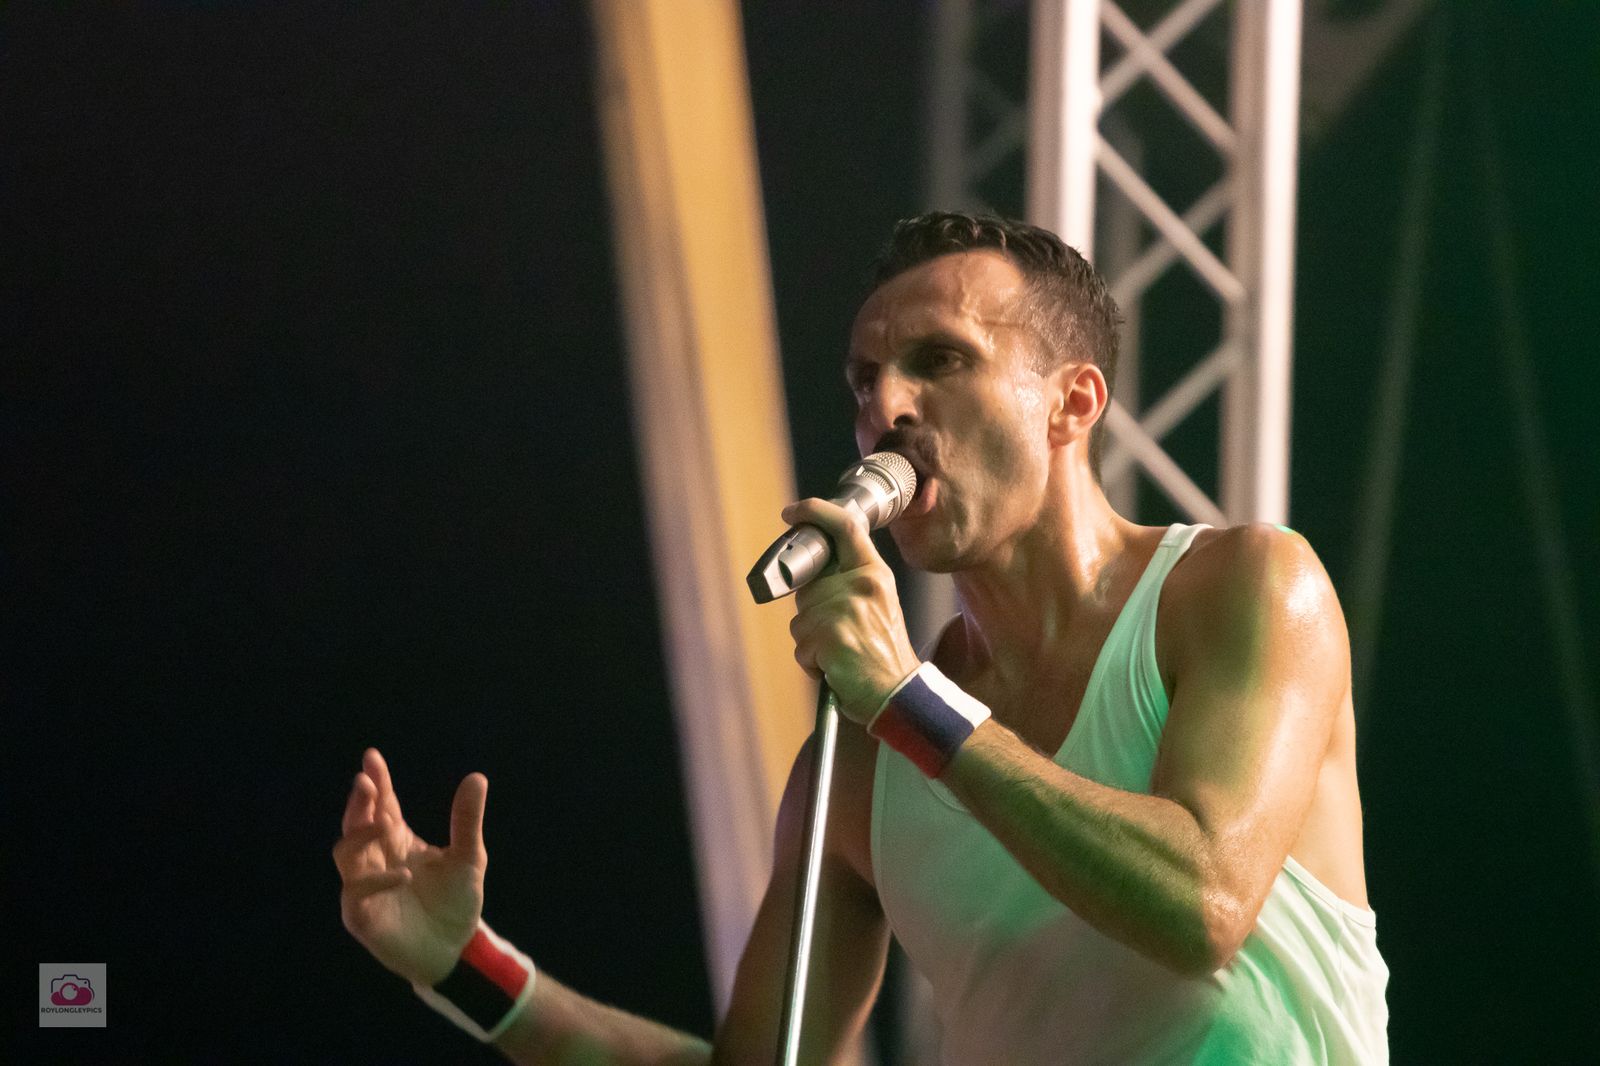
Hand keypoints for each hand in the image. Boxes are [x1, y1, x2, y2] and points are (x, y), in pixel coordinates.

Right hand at [333, 748, 486, 985]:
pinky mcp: (362, 915)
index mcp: (398, 839)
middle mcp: (377, 858)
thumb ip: (467, 820)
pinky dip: (375, 881)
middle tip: (365, 782)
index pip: (382, 804)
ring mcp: (365, 886)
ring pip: (345, 853)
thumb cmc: (456, 901)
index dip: (376, 781)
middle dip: (358, 802)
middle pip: (356, 823)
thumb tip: (477, 777)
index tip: (372, 757)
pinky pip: (356, 893)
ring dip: (360, 835)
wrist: (457, 949)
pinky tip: (402, 874)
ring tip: (384, 822)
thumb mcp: (468, 857)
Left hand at [784, 497, 921, 723]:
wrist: (900, 694)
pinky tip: (835, 668)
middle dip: (812, 615)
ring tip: (841, 654)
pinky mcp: (831, 637)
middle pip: (809, 587)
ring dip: (812, 643)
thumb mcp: (878, 605)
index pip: (845, 527)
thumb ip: (849, 584)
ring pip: (800, 620)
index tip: (793, 512)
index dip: (815, 512)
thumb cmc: (884, 654)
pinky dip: (812, 663)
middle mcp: (861, 585)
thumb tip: (810, 578)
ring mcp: (846, 610)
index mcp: (875, 573)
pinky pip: (801, 648)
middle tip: (840, 636)